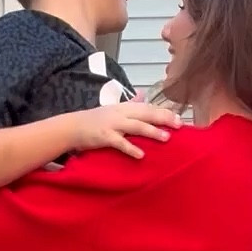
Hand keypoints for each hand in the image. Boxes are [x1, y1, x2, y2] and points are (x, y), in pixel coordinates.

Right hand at [67, 99, 182, 159]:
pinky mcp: (104, 137)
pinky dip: (131, 148)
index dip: (163, 112)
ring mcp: (112, 124)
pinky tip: (141, 155)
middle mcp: (120, 113)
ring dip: (152, 132)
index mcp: (124, 107)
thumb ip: (130, 104)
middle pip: (146, 114)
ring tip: (166, 138)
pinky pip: (120, 143)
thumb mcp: (113, 109)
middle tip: (179, 125)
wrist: (72, 127)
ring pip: (136, 127)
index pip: (148, 108)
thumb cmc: (94, 120)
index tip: (179, 117)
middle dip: (163, 119)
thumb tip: (143, 95)